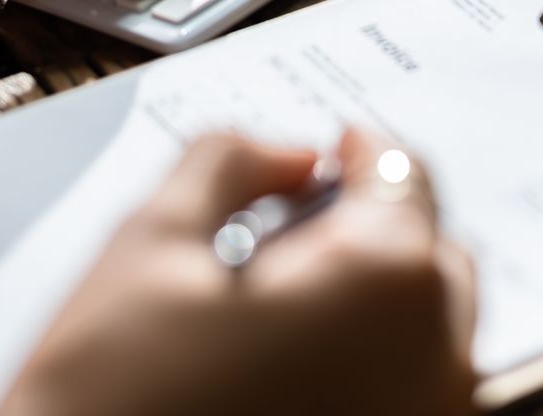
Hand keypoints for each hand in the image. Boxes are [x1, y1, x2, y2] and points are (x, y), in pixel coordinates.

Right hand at [0, 128, 476, 415]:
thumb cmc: (108, 403)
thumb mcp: (148, 244)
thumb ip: (230, 163)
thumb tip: (287, 154)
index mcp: (385, 280)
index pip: (405, 174)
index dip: (358, 152)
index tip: (332, 151)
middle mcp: (434, 356)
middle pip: (428, 251)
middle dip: (370, 226)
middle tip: (291, 233)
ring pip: (427, 326)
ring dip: (375, 300)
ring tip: (279, 309)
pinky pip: (411, 390)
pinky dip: (372, 364)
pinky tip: (292, 369)